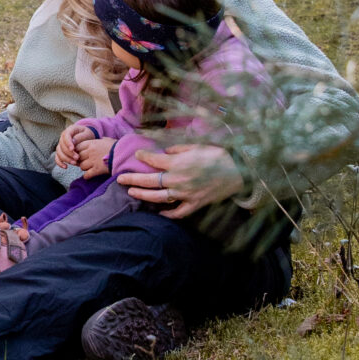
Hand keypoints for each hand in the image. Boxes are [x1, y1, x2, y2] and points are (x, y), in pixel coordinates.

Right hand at [55, 120, 104, 170]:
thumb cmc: (87, 135)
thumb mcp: (87, 133)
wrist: (87, 138)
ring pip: (59, 152)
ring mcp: (61, 145)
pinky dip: (60, 163)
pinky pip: (57, 158)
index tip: (73, 149)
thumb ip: (80, 137)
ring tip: (75, 163)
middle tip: (77, 158)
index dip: (68, 143)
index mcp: (69, 130)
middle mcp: (63, 137)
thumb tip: (73, 142)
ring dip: (65, 158)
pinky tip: (66, 167)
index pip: (65, 136)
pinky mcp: (61, 152)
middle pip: (61, 145)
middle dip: (68, 153)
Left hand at [72, 136, 112, 175]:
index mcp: (91, 143)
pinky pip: (86, 175)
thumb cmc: (116, 147)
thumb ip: (99, 140)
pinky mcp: (97, 170)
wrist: (124, 155)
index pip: (77, 147)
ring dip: (84, 168)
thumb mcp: (106, 140)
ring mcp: (93, 161)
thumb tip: (99, 139)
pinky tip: (89, 175)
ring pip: (82, 166)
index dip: (78, 151)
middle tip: (85, 161)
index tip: (81, 154)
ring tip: (89, 168)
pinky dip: (87, 176)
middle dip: (80, 160)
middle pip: (78, 157)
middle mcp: (90, 152)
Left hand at [116, 141, 242, 218]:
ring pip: (158, 197)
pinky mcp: (194, 204)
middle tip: (120, 179)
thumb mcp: (197, 145)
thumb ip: (178, 149)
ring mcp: (185, 194)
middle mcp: (177, 180)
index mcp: (177, 163)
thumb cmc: (218, 155)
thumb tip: (166, 151)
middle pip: (149, 181)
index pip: (153, 160)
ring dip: (143, 196)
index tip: (137, 154)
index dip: (143, 156)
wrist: (238, 171)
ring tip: (132, 193)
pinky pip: (178, 212)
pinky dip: (168, 214)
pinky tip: (159, 212)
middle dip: (132, 179)